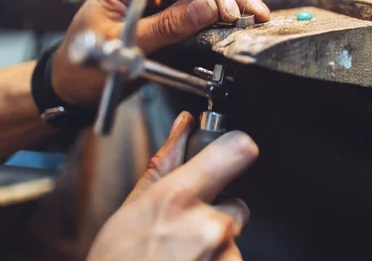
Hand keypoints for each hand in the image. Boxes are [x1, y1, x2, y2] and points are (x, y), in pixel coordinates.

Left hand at [51, 0, 269, 107]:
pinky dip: (223, 9)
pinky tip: (242, 15)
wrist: (75, 85)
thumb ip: (167, 27)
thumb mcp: (125, 49)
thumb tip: (207, 8)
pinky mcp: (166, 8)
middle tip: (256, 12)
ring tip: (257, 13)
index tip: (231, 9)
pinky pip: (199, 2)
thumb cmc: (87, 68)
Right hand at [87, 112, 258, 260]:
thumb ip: (165, 161)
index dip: (236, 149)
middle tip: (183, 233)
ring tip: (180, 258)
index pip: (238, 151)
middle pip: (237, 205)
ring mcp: (224, 257)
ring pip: (232, 239)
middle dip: (216, 215)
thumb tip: (185, 124)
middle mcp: (209, 226)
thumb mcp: (133, 208)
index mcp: (179, 198)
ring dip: (214, 246)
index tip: (232, 153)